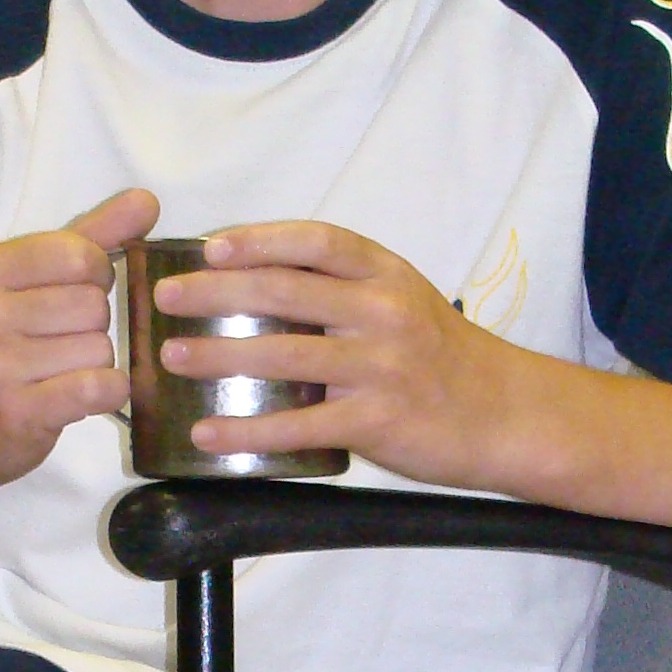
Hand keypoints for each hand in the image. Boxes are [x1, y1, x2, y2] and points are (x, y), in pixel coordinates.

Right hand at [0, 187, 157, 494]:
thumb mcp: (23, 285)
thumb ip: (88, 238)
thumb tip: (148, 200)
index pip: (77, 254)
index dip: (95, 276)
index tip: (73, 296)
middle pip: (93, 304)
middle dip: (93, 326)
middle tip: (59, 345)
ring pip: (102, 347)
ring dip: (96, 363)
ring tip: (59, 373)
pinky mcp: (19, 412)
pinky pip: (102, 387)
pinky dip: (107, 392)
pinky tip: (79, 396)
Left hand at [157, 223, 521, 490]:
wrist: (504, 413)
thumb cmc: (443, 357)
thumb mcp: (403, 300)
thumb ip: (344, 289)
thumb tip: (258, 283)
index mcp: (386, 274)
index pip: (316, 242)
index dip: (260, 239)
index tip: (210, 246)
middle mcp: (383, 312)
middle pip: (285, 291)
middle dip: (215, 292)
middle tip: (166, 298)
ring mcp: (380, 367)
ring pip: (283, 354)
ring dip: (218, 354)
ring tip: (172, 356)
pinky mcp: (376, 421)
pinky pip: (297, 425)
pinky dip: (246, 430)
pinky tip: (208, 432)